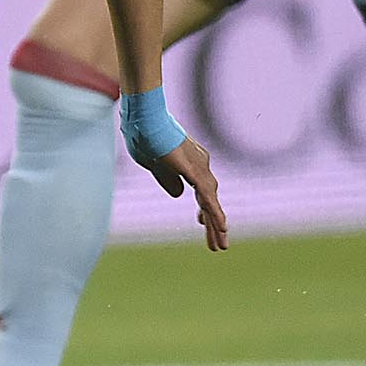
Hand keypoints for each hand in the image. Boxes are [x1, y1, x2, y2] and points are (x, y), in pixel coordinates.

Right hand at [145, 137, 228, 251]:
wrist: (143, 119)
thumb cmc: (143, 135)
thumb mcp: (153, 164)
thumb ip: (167, 179)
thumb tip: (179, 195)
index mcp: (190, 161)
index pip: (202, 190)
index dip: (204, 208)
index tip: (203, 223)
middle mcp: (200, 163)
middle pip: (209, 198)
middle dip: (213, 222)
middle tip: (220, 244)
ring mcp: (199, 167)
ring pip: (211, 201)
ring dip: (216, 225)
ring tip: (221, 246)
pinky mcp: (194, 171)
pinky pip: (208, 197)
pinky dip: (215, 213)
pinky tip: (222, 227)